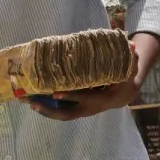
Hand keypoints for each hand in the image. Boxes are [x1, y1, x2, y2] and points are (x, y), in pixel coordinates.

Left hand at [22, 32, 159, 121]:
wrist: (124, 95)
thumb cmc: (124, 78)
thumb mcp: (129, 68)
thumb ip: (129, 57)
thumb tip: (132, 44)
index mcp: (100, 98)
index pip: (83, 98)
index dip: (70, 96)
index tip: (55, 92)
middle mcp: (88, 108)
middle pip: (66, 113)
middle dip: (48, 109)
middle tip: (32, 101)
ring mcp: (80, 110)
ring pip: (60, 115)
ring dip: (43, 110)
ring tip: (26, 101)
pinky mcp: (75, 109)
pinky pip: (59, 111)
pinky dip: (46, 108)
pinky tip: (32, 100)